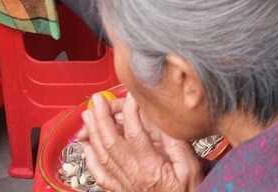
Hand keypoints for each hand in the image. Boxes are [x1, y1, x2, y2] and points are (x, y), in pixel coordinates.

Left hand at [78, 93, 202, 191]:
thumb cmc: (189, 191)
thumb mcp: (190, 167)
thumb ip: (176, 144)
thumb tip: (163, 121)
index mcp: (151, 168)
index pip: (135, 135)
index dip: (130, 112)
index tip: (130, 96)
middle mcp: (133, 176)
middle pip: (112, 143)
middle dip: (102, 119)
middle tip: (97, 101)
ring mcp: (124, 184)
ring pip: (103, 156)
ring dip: (93, 134)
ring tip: (88, 116)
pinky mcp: (121, 190)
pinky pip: (101, 176)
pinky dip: (91, 161)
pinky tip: (86, 148)